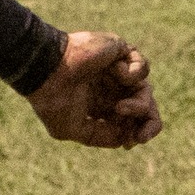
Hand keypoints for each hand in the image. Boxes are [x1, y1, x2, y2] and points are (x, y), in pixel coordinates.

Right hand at [25, 30, 161, 148]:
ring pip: (145, 90)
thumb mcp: (73, 129)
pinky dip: (134, 75)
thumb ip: (101, 137)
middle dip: (149, 123)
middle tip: (141, 136)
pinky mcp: (120, 52)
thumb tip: (125, 139)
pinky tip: (114, 72)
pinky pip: (142, 67)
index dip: (135, 132)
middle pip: (145, 106)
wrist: (45, 70)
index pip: (129, 119)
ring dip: (139, 105)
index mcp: (98, 104)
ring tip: (120, 108)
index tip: (130, 143)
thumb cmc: (53, 100)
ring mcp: (116, 70)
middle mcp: (109, 87)